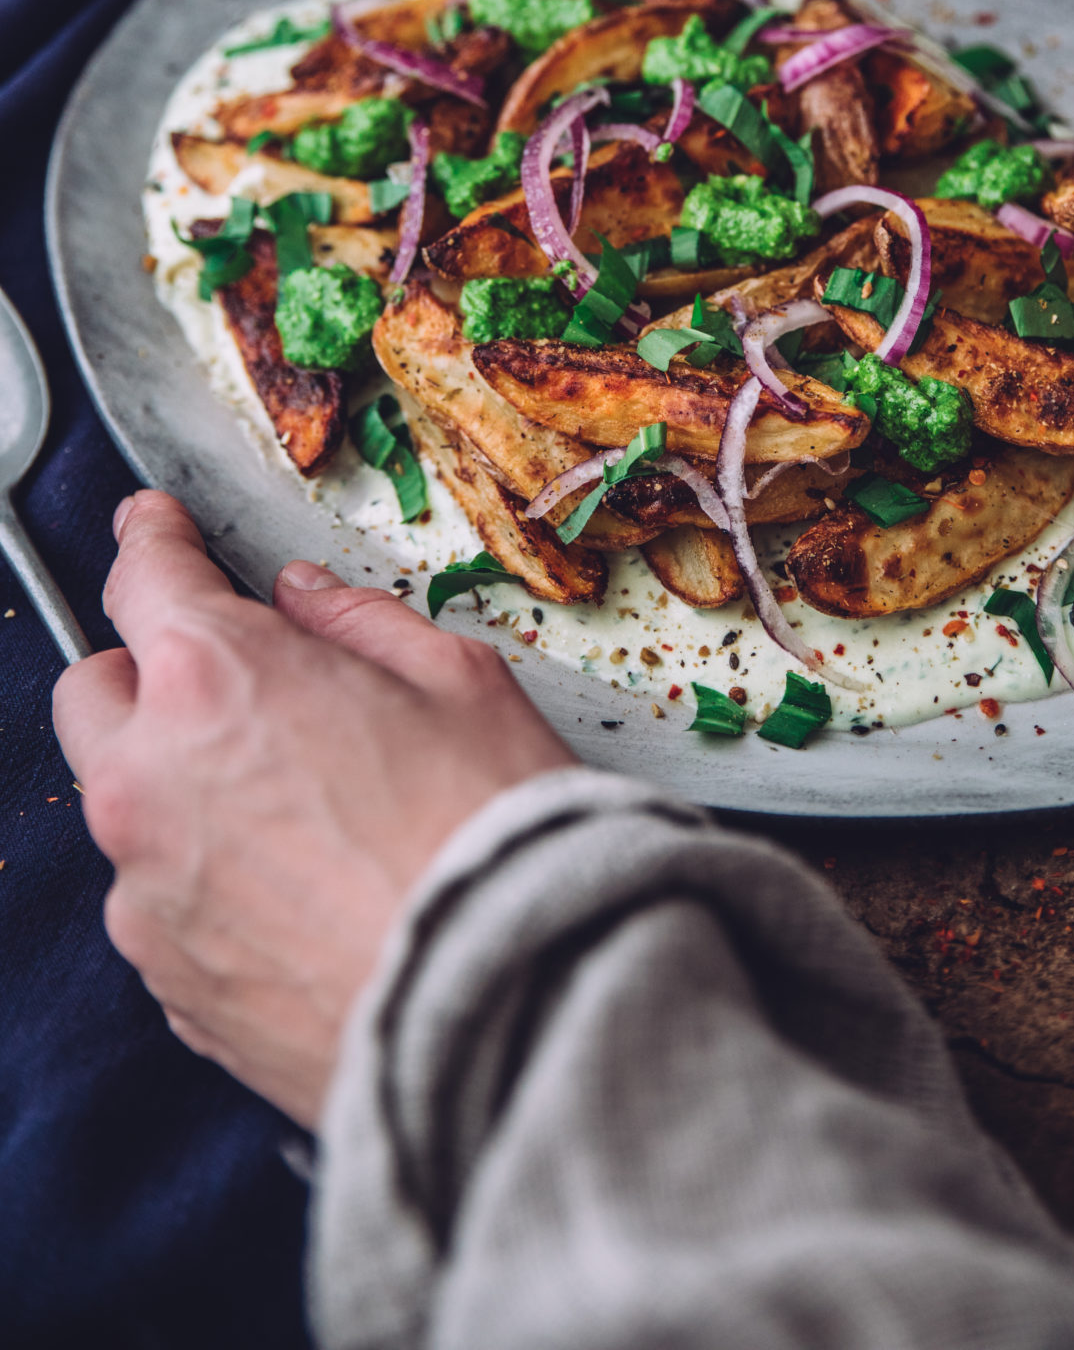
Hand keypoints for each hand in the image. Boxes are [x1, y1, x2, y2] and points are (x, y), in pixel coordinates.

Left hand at [53, 491, 572, 1127]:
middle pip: (93, 692)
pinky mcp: (167, 984)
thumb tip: (306, 602)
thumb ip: (358, 622)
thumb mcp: (459, 679)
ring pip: (124, 807)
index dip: (154, 539)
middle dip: (147, 675)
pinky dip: (207, 885)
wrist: (514, 1009)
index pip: (143, 576)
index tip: (157, 530)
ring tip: (300, 815)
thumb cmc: (494, 836)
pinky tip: (303, 894)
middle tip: (234, 683)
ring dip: (180, 787)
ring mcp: (145, 895)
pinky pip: (160, 906)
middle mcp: (151, 781)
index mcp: (214, 678)